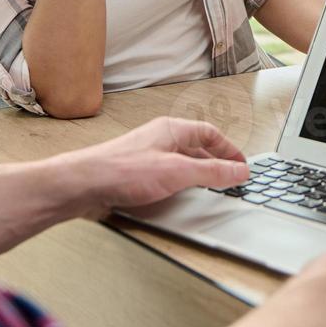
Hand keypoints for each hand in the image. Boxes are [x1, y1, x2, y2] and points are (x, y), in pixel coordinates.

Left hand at [57, 117, 250, 219]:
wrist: (83, 185)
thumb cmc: (122, 170)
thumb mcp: (177, 172)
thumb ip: (211, 172)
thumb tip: (238, 171)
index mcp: (171, 130)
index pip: (210, 134)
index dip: (229, 149)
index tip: (242, 165)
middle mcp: (159, 140)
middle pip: (197, 148)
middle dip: (216, 163)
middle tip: (231, 179)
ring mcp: (147, 156)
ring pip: (181, 162)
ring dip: (198, 174)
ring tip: (211, 189)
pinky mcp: (136, 174)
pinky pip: (167, 175)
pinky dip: (180, 184)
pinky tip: (180, 196)